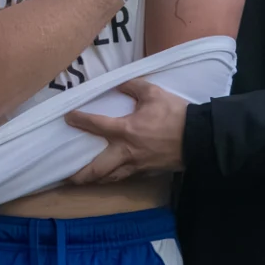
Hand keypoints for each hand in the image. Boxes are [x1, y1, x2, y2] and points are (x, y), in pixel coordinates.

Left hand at [64, 81, 187, 181]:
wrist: (198, 138)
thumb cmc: (175, 115)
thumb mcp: (153, 93)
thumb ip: (132, 86)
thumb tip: (118, 84)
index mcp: (125, 130)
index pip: (95, 125)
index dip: (79, 120)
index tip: (68, 117)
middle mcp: (126, 152)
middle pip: (96, 169)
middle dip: (79, 175)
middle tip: (65, 176)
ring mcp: (136, 166)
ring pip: (110, 178)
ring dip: (94, 180)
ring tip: (83, 179)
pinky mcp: (147, 172)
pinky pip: (125, 178)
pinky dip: (114, 178)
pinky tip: (110, 176)